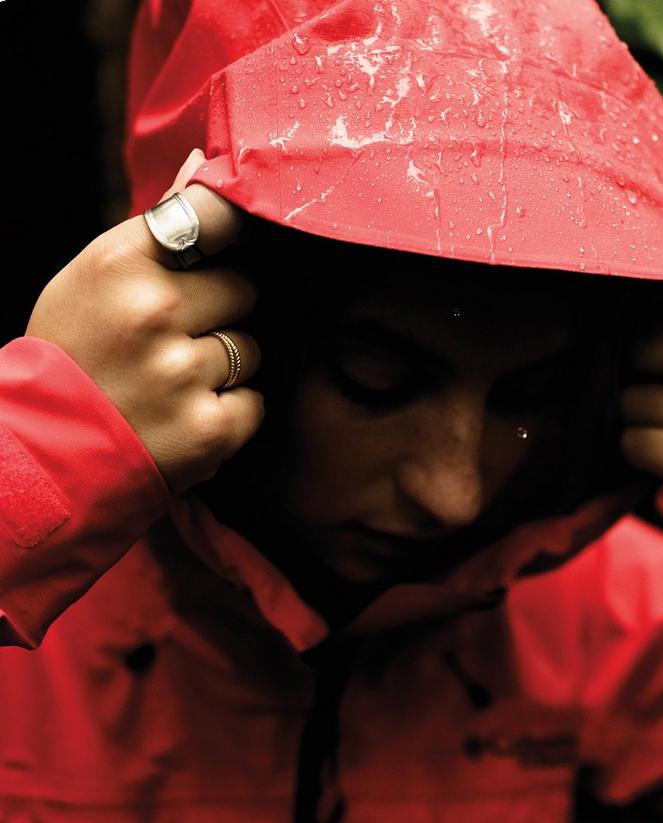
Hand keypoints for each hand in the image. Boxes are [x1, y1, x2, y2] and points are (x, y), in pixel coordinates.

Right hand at [25, 150, 263, 493]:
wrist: (43, 455)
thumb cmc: (71, 356)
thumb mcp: (92, 279)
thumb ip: (156, 227)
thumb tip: (203, 162)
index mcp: (121, 265)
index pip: (212, 215)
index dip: (235, 227)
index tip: (237, 240)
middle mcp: (154, 313)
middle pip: (243, 288)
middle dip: (222, 312)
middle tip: (177, 338)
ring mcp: (183, 374)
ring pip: (249, 348)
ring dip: (224, 366)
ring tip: (173, 384)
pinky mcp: (208, 429)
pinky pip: (254, 402)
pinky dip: (230, 413)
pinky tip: (186, 417)